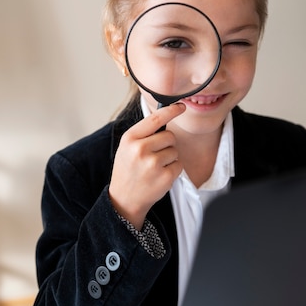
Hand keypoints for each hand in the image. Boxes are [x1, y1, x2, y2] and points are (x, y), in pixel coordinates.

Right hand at [109, 103, 185, 229]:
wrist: (124, 199)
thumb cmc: (128, 170)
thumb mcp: (127, 147)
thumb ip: (143, 133)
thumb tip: (166, 114)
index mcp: (130, 138)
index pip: (155, 118)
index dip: (171, 110)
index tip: (181, 106)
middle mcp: (140, 149)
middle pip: (170, 136)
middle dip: (167, 144)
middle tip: (154, 156)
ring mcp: (153, 164)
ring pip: (175, 151)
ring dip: (169, 158)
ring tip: (154, 168)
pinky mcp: (165, 177)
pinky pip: (179, 164)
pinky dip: (173, 170)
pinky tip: (159, 176)